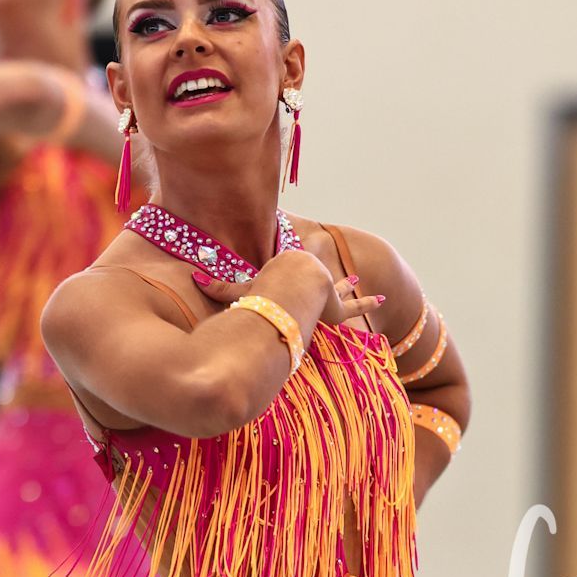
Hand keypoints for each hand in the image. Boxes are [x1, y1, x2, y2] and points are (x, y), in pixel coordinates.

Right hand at [191, 247, 382, 329]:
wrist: (293, 288)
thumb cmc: (268, 290)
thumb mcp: (244, 290)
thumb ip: (222, 290)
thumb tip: (193, 278)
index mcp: (290, 278)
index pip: (289, 274)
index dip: (290, 272)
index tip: (291, 265)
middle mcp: (310, 284)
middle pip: (318, 282)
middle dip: (325, 279)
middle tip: (337, 275)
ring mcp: (325, 296)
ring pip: (338, 291)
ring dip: (348, 288)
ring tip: (359, 282)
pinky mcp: (337, 310)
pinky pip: (354, 306)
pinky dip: (366, 302)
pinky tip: (383, 298)